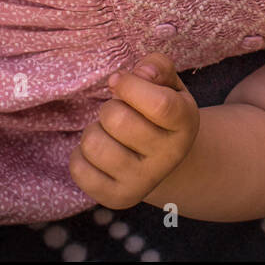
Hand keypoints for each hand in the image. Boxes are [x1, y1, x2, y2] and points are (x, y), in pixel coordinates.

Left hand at [69, 52, 199, 210]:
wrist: (165, 160)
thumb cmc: (160, 112)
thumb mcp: (168, 84)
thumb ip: (157, 67)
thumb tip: (140, 73)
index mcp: (185, 124)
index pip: (158, 104)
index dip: (130, 86)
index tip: (119, 82)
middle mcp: (169, 157)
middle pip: (118, 120)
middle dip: (110, 107)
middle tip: (119, 112)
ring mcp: (143, 181)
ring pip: (94, 144)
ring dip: (95, 130)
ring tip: (110, 134)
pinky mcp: (118, 198)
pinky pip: (79, 169)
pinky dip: (81, 155)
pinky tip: (102, 153)